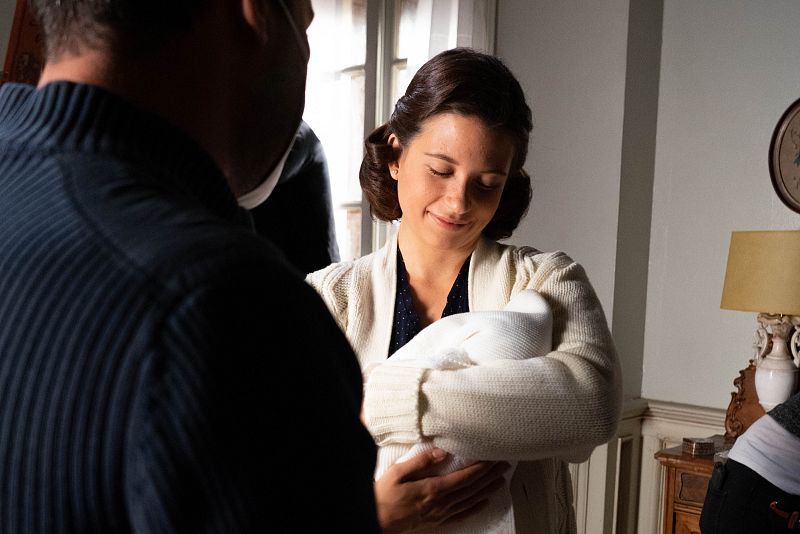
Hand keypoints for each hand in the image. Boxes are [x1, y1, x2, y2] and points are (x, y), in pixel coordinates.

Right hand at [374, 449, 509, 532]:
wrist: (376, 519)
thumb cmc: (384, 494)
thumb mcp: (397, 472)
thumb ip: (420, 461)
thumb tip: (441, 452)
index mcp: (432, 489)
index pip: (464, 477)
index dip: (481, 468)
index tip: (493, 458)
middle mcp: (440, 503)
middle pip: (471, 488)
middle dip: (489, 476)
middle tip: (504, 465)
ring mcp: (439, 514)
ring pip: (470, 500)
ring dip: (487, 490)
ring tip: (501, 480)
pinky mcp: (436, 521)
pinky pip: (461, 514)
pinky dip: (475, 507)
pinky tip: (484, 502)